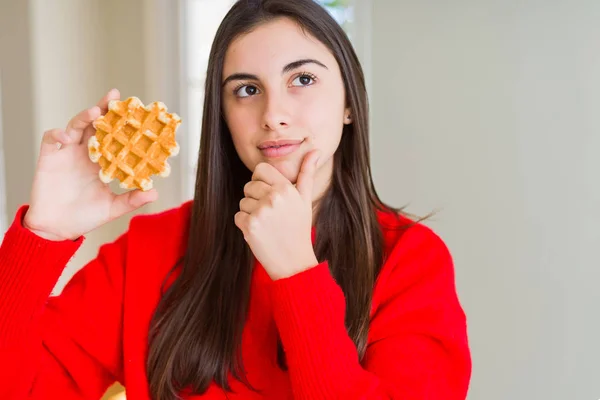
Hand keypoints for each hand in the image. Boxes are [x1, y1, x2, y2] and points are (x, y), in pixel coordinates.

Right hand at [22, 89, 157, 240]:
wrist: (57, 229)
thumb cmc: (84, 216)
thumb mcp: (112, 208)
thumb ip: (132, 199)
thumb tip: (154, 193)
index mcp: (102, 161)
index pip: (114, 137)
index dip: (122, 124)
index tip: (136, 111)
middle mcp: (85, 152)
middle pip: (95, 124)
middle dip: (104, 108)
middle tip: (114, 96)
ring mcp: (66, 153)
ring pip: (74, 126)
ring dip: (83, 117)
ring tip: (94, 112)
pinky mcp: (49, 158)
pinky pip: (50, 139)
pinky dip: (58, 133)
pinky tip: (67, 136)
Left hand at [234, 150, 320, 279]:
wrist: (294, 261)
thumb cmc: (299, 228)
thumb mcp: (305, 199)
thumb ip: (307, 173)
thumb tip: (315, 150)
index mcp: (285, 188)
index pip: (259, 170)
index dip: (261, 182)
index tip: (269, 195)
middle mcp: (273, 197)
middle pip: (249, 186)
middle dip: (256, 199)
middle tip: (271, 214)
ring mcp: (260, 212)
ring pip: (243, 202)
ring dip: (251, 212)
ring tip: (267, 224)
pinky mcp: (249, 226)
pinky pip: (238, 216)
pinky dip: (245, 225)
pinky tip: (260, 232)